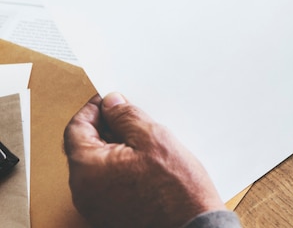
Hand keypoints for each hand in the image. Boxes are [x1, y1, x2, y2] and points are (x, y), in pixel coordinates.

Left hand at [64, 92, 225, 227]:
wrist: (193, 224)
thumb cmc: (176, 189)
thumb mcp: (153, 137)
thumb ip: (126, 116)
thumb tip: (111, 103)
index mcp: (87, 169)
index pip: (76, 127)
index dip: (94, 108)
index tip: (111, 99)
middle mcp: (84, 190)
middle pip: (85, 146)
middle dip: (107, 127)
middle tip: (132, 116)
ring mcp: (96, 205)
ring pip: (98, 163)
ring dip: (116, 146)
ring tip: (144, 139)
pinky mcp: (110, 212)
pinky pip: (107, 180)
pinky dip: (121, 165)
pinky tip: (145, 160)